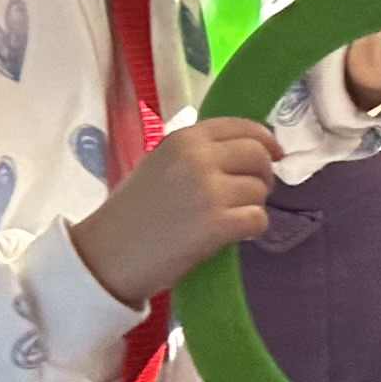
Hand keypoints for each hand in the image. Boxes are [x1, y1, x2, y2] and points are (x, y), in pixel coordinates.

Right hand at [69, 115, 285, 302]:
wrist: (106, 256)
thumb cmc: (131, 212)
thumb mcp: (160, 163)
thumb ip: (198, 152)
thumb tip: (247, 150)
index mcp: (184, 139)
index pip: (241, 126)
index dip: (264, 139)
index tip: (274, 153)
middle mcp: (199, 158)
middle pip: (258, 155)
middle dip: (263, 174)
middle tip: (251, 192)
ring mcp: (209, 191)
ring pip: (260, 190)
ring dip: (253, 205)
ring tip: (229, 217)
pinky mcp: (216, 225)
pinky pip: (258, 219)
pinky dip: (252, 228)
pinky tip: (234, 234)